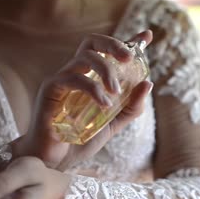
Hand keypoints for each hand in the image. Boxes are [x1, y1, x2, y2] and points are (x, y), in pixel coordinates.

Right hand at [13, 30, 153, 168]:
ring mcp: (62, 79)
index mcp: (90, 77)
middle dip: (114, 44)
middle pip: (92, 43)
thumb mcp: (113, 124)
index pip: (108, 51)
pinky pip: (73, 78)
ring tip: (116, 92)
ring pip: (85, 57)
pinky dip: (93, 89)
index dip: (127, 41)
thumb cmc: (79, 141)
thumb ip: (131, 107)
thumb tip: (148, 83)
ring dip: (106, 71)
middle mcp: (75, 73)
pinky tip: (104, 105)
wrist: (54, 162)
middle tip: (129, 58)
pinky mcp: (51, 90)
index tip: (147, 35)